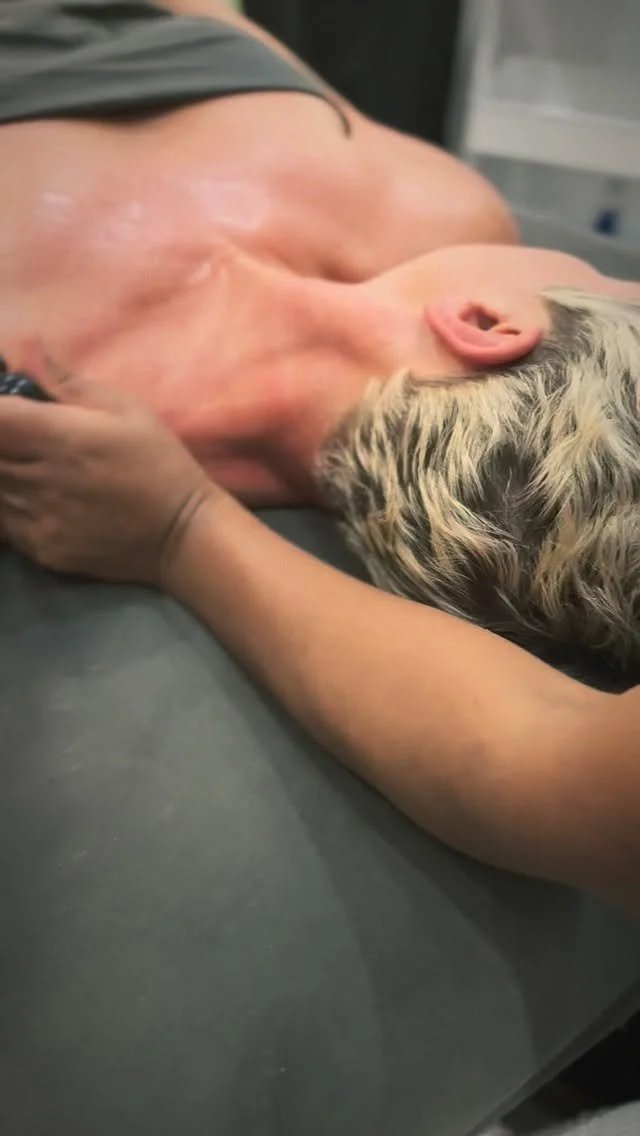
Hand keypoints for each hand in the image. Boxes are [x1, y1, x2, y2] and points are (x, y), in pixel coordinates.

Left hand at [0, 347, 213, 584]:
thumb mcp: (126, 410)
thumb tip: (27, 347)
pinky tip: (38, 498)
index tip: (10, 411)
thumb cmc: (158, 462)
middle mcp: (38, 478)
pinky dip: (9, 505)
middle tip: (24, 436)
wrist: (182, 535)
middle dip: (4, 440)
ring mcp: (35, 518)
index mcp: (57, 437)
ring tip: (34, 466)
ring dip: (5, 471)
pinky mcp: (40, 548)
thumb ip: (68, 383)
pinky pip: (4, 521)